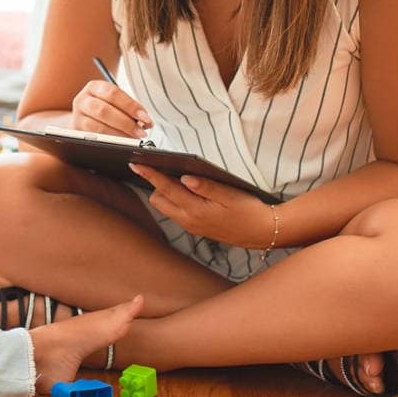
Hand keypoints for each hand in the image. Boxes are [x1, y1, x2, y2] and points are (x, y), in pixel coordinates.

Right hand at [70, 80, 152, 137]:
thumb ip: (128, 108)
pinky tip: (121, 143)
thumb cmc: (104, 108)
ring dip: (119, 135)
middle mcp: (82, 100)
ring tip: (133, 139)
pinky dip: (110, 142)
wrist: (84, 117)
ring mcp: (77, 117)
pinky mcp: (77, 133)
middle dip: (126, 123)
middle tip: (141, 131)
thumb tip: (144, 121)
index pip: (112, 93)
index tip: (145, 117)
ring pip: (97, 127)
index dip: (130, 106)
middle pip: (104, 111)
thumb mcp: (114, 101)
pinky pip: (94, 139)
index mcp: (94, 87)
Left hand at [130, 165, 273, 247]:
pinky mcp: (196, 228)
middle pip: (159, 200)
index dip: (150, 175)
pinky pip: (176, 212)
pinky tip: (186, 190)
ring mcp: (191, 226)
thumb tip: (184, 178)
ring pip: (166, 207)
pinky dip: (174, 200)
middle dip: (156, 184)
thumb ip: (206, 186)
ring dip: (165, 193)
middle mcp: (188, 220)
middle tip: (165, 166)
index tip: (135, 164)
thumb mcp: (230, 194)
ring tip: (176, 177)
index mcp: (195, 210)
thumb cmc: (248, 210)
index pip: (166, 189)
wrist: (262, 232)